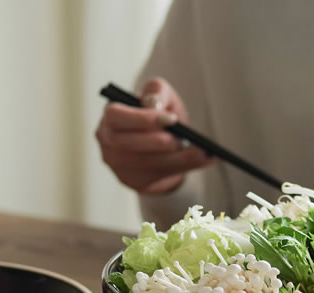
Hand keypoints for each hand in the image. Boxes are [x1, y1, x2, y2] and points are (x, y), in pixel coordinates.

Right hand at [95, 77, 214, 194]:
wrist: (161, 141)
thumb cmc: (158, 113)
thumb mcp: (160, 96)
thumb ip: (156, 92)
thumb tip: (152, 104)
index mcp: (110, 116)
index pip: (116, 116)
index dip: (142, 119)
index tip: (171, 119)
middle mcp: (108, 141)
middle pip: (125, 144)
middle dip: (157, 142)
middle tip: (182, 140)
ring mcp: (118, 164)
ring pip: (145, 164)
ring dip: (176, 159)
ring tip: (202, 153)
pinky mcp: (134, 180)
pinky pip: (158, 177)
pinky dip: (184, 168)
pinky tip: (206, 160)